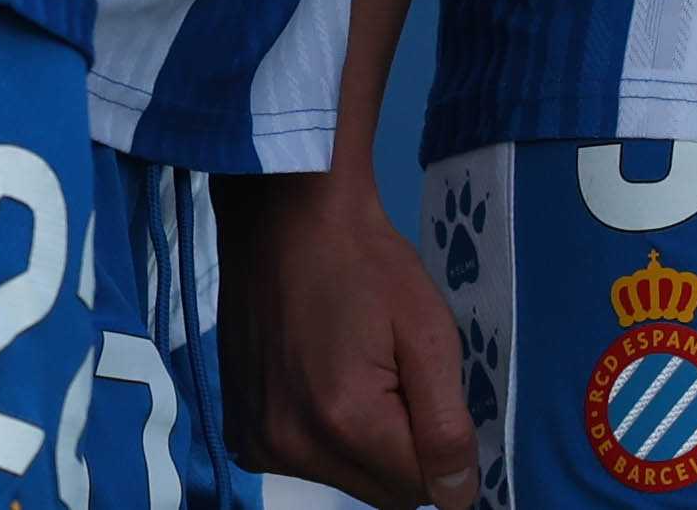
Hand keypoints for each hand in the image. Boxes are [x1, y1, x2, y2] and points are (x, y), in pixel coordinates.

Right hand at [214, 167, 479, 509]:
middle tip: (391, 372)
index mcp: (345, 421)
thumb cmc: (366, 261)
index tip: (424, 386)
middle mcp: (290, 446)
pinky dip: (322, 434)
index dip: (438, 443)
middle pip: (380, 491)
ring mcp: (256, 441)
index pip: (420, 487)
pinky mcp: (238, 432)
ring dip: (362, 442)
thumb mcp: (427, 330)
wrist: (284, 214)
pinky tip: (318, 377)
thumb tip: (458, 497)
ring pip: (343, 478)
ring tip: (350, 366)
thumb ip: (446, 424)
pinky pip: (304, 461)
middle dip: (400, 447)